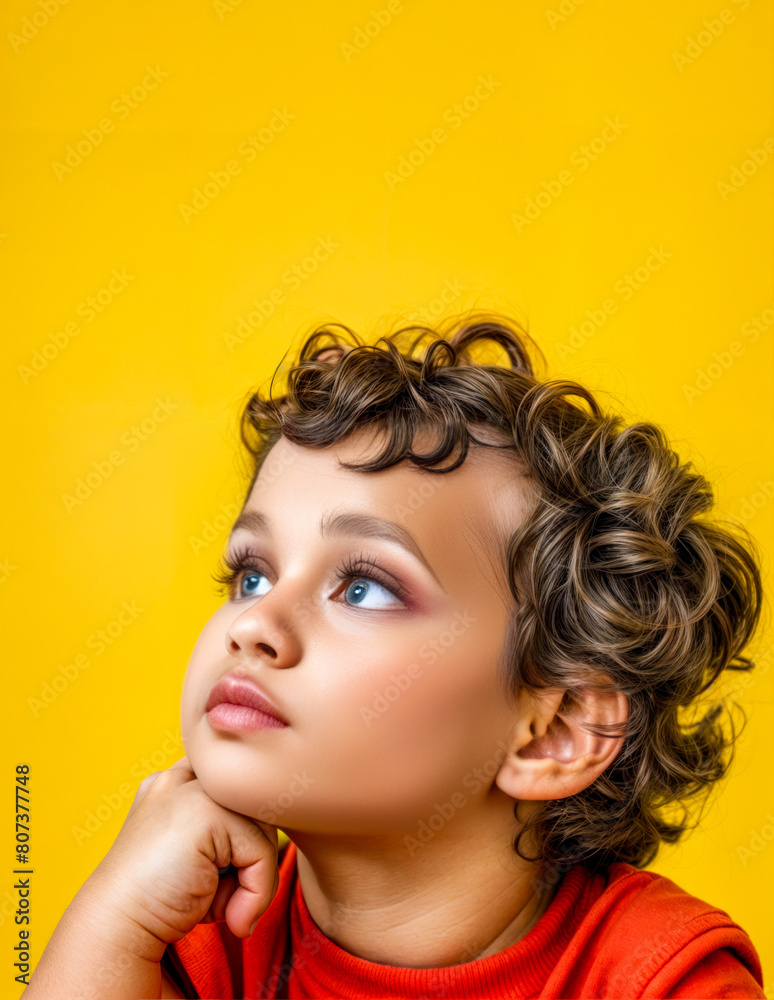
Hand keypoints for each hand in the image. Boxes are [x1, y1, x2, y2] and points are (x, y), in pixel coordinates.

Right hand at [84, 756, 279, 954]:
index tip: (227, 871)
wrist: (116, 927)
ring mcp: (195, 788)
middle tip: (224, 897)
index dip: (247, 829)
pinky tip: (225, 915)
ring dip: (256, 879)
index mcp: (178, 781)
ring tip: (222, 906)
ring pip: (266, 829)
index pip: (240, 788)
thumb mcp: (203, 857)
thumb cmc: (161, 902)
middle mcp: (185, 775)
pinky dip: (255, 892)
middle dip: (252, 857)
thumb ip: (234, 834)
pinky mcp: (205, 810)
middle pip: (260, 808)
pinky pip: (262, 852)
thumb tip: (282, 839)